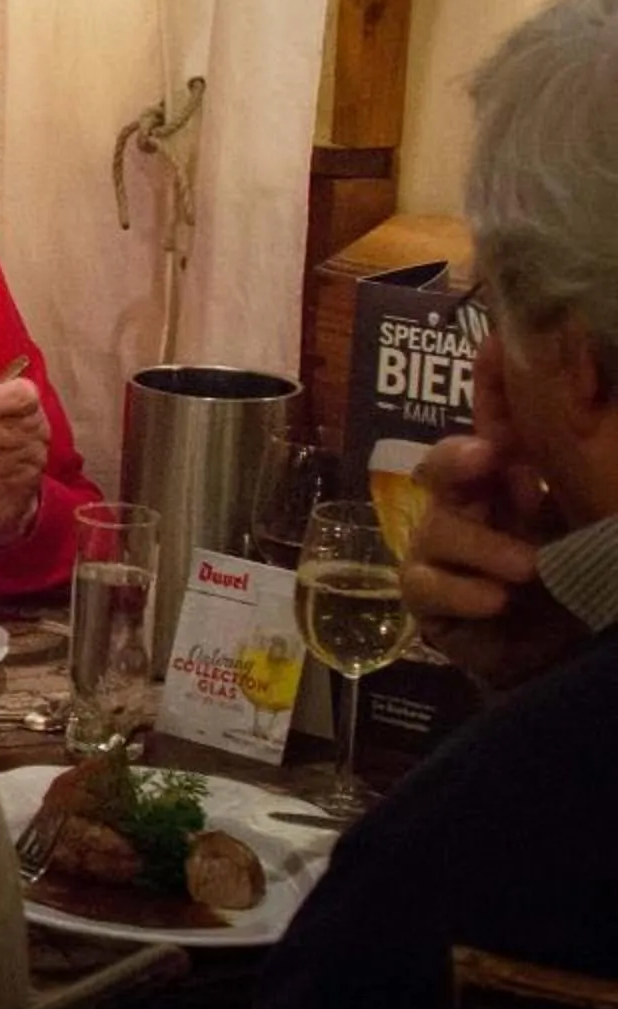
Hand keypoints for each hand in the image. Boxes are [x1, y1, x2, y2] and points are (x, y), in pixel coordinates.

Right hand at [403, 336, 582, 691]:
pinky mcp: (426, 598)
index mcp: (514, 484)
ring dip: (483, 544)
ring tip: (528, 568)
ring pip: (434, 527)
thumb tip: (548, 454)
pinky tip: (498, 599)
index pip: (497, 424)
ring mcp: (441, 551)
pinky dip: (461, 588)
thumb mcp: (588, 521)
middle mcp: (471, 506)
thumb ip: (578, 474)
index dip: (492, 385)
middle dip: (459, 458)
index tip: (496, 346)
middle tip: (490, 460)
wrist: (564, 662)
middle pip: (442, 465)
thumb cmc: (582, 586)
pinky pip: (422, 581)